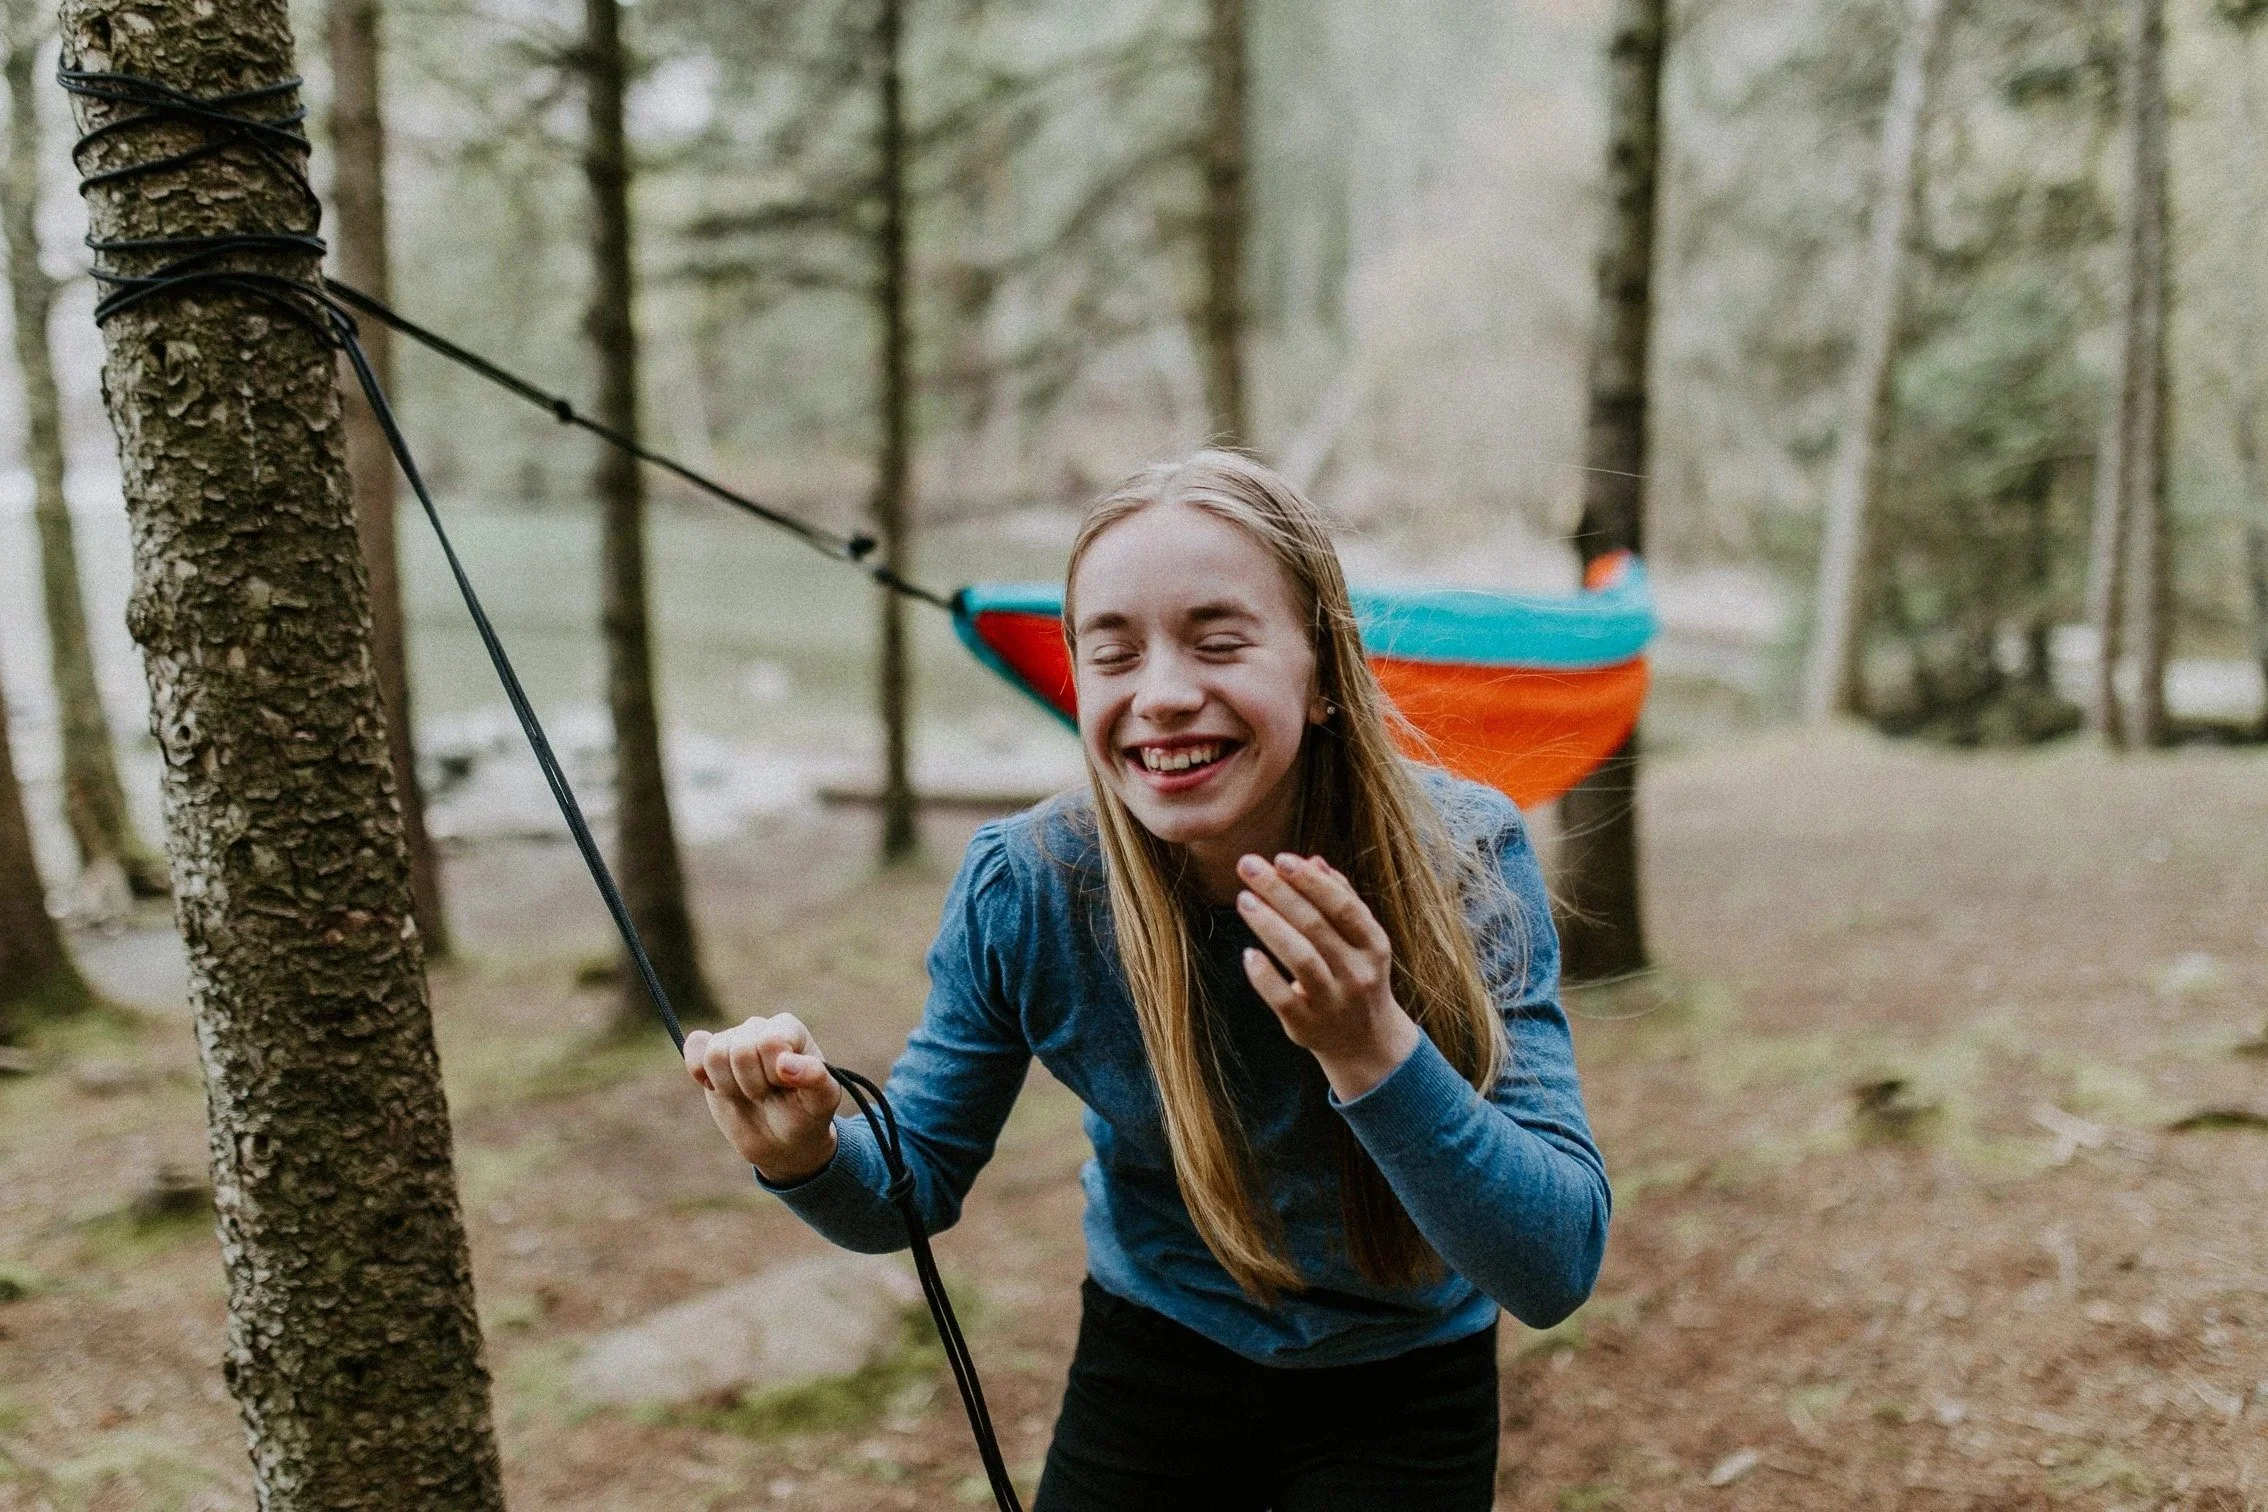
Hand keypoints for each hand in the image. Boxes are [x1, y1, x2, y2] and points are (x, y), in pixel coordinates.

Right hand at [684, 1013, 841, 1182]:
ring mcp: (732, 1040)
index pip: (769, 1041)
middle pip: (739, 1050)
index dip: (773, 1074)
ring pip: (714, 1054)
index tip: (785, 1087)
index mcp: (789, 1029)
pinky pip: (693, 1050)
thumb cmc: (806, 1115)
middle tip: (766, 1095)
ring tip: (748, 1094)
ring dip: (730, 1086)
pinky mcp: (707, 1055)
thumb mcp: (822, 1101)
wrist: (781, 1141)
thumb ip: (815, 1078)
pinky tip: (719, 1088)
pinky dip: (700, 1074)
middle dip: (752, 1085)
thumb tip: (784, 1063)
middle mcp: (758, 1028)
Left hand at [1235, 853, 1421, 1100]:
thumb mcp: (1361, 940)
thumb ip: (1340, 899)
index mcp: (1374, 946)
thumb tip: (1312, 861)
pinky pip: (1283, 998)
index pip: (1343, 907)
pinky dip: (1264, 975)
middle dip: (1280, 892)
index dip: (1312, 882)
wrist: (1365, 1042)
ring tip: (1244, 899)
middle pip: (1316, 927)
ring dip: (1270, 926)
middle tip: (1247, 865)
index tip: (1281, 858)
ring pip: (1301, 959)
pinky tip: (1247, 953)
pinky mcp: (1306, 1025)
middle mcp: (1358, 973)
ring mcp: (1333, 1002)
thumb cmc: (1355, 975)